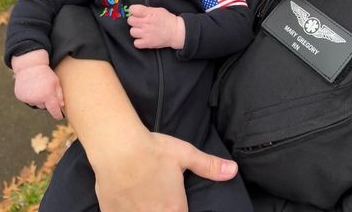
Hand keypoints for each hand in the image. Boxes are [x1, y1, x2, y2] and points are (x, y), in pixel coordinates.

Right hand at [12, 50, 64, 119]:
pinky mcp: (21, 97)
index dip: (57, 114)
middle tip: (46, 89)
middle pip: (44, 106)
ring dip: (38, 98)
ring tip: (38, 87)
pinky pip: (28, 100)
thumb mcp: (56, 82)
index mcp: (48, 95)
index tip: (59, 117)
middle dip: (46, 101)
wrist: (30, 66)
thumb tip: (61, 106)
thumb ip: (59, 95)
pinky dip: (30, 96)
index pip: (54, 109)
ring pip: (35, 103)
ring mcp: (27, 98)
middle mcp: (37, 99)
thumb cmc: (45, 73)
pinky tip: (31, 88)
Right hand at [94, 132, 237, 211]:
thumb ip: (209, 166)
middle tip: (162, 200)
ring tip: (146, 200)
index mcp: (174, 209)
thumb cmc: (152, 150)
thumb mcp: (185, 154)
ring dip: (147, 211)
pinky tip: (129, 202)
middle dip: (164, 211)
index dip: (181, 211)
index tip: (177, 205)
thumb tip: (233, 170)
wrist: (118, 147)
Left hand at [127, 4, 185, 49]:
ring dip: (136, 31)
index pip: (133, 10)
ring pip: (132, 32)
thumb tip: (136, 11)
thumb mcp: (158, 10)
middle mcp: (146, 23)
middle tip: (140, 22)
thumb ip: (147, 10)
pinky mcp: (148, 43)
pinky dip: (138, 41)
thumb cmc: (167, 20)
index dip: (134, 11)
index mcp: (149, 13)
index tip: (136, 13)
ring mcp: (146, 34)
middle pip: (130, 21)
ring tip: (142, 31)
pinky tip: (143, 38)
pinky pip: (136, 43)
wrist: (176, 32)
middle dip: (134, 21)